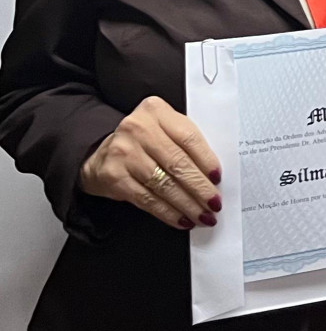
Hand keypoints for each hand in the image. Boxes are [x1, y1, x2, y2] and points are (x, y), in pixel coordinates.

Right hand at [80, 96, 222, 229]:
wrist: (103, 154)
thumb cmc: (145, 142)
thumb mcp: (165, 129)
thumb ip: (186, 143)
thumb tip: (214, 175)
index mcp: (156, 111)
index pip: (188, 137)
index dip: (207, 160)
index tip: (218, 179)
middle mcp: (137, 128)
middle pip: (177, 163)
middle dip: (200, 188)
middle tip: (215, 204)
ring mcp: (123, 152)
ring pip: (164, 184)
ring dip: (187, 204)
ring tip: (203, 216)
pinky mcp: (113, 176)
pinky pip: (147, 199)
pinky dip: (167, 212)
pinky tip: (182, 219)